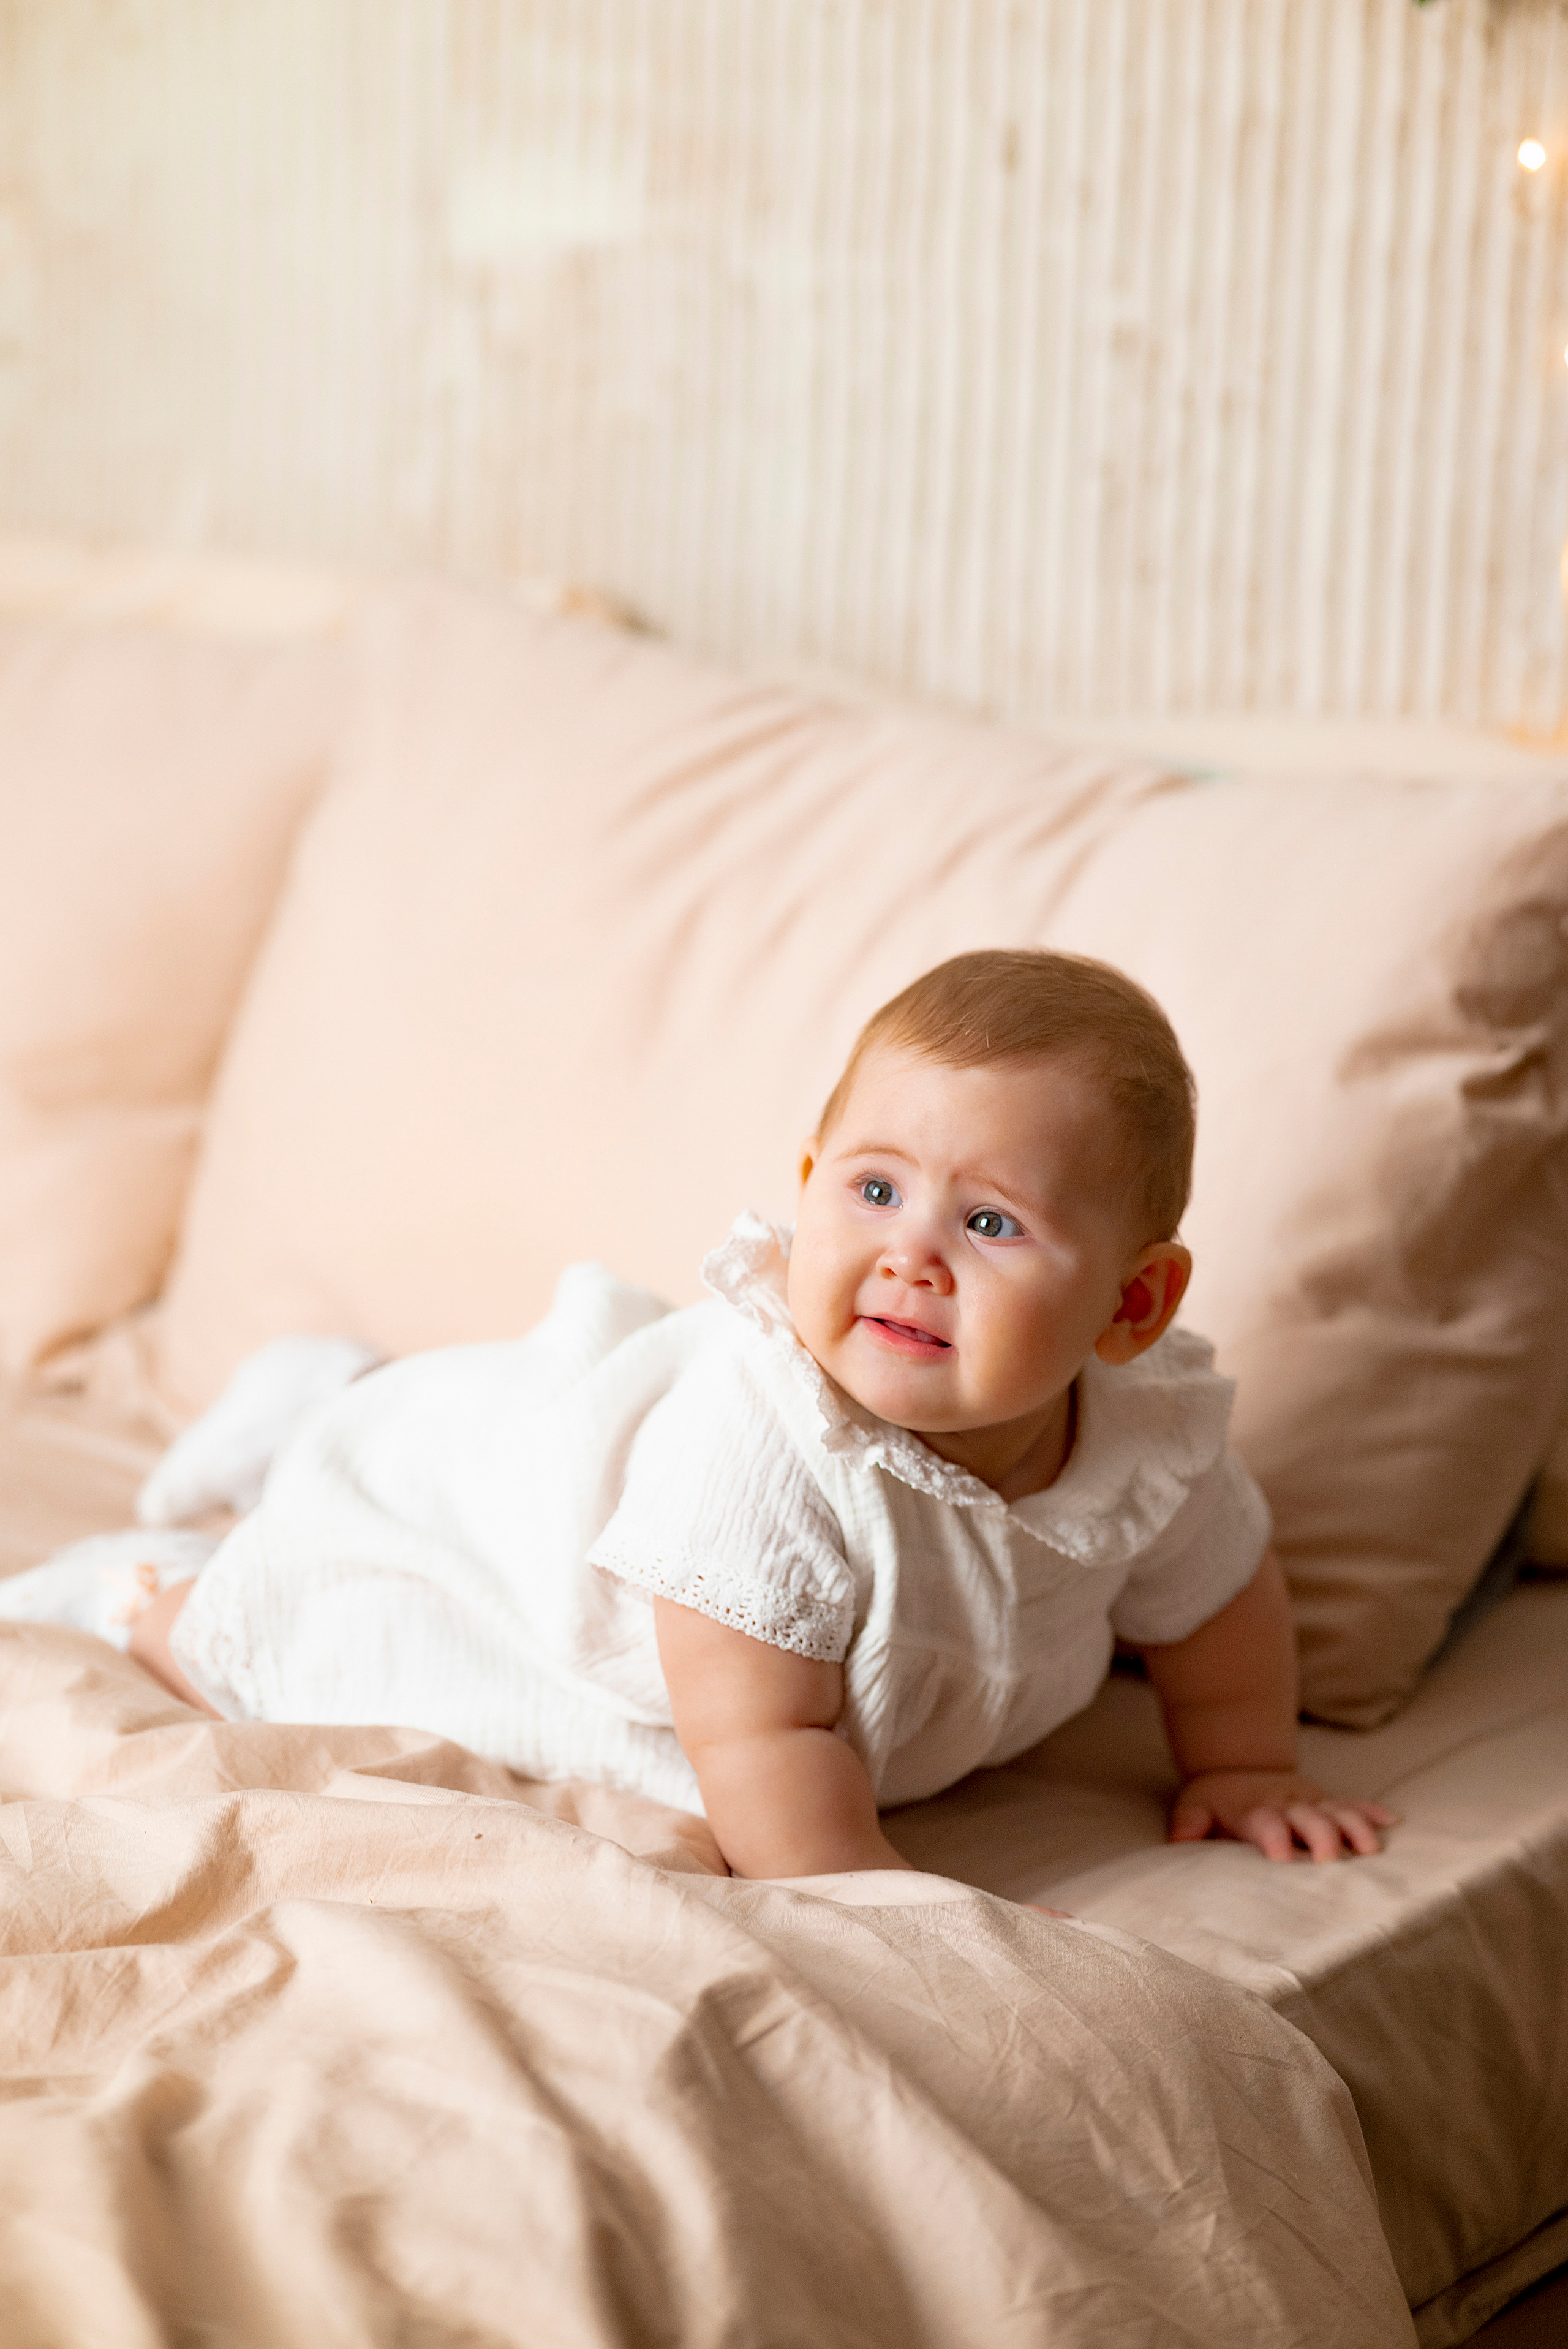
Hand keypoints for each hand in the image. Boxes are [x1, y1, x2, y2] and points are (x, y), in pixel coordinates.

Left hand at [1170, 1771, 1398, 1862]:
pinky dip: (1372, 1811)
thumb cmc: (1218, 1799)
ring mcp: (1312, 1802)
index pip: (1265, 1823)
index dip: (1273, 1836)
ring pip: (1338, 1811)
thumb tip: (1179, 1840)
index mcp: (1256, 1811)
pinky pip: (1354, 1803)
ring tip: (1372, 1849)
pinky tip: (1393, 1822)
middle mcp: (1288, 1806)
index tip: (1280, 1856)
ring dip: (1356, 1827)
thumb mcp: (1195, 1806)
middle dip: (1322, 1836)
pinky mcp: (1328, 1801)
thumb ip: (1189, 1823)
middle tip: (1332, 1859)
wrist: (1241, 1765)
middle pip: (1309, 1819)